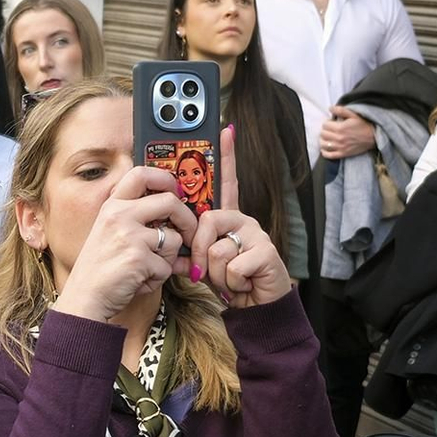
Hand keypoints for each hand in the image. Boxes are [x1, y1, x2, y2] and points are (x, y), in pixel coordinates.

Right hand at [54, 166, 196, 322]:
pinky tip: (140, 281)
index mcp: (112, 206)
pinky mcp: (139, 259)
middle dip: (187, 219)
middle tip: (188, 234)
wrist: (83, 299)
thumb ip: (134, 219)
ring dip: (168, 258)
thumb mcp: (108, 233)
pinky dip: (158, 278)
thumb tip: (175, 213)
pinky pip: (167, 266)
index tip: (176, 192)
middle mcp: (119, 216)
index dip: (165, 179)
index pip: (141, 173)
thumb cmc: (99, 270)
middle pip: (170, 201)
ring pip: (174, 239)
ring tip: (149, 268)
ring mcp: (129, 236)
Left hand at [191, 126, 291, 307]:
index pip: (226, 183)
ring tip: (229, 278)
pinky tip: (242, 283)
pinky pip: (231, 265)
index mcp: (228, 219)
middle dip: (199, 253)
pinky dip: (230, 282)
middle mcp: (243, 220)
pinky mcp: (265, 251)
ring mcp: (256, 234)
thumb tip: (171, 243)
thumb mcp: (204, 262)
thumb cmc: (229, 280)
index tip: (225, 130)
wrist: (258, 306)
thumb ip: (190, 249)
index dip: (226, 157)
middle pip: (206, 223)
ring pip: (216, 250)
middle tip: (206, 271)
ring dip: (216, 274)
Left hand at [319, 106, 375, 160]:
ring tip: (328, 137)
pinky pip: (328, 155)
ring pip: (323, 144)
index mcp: (340, 128)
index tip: (331, 122)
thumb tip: (330, 108)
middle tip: (330, 129)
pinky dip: (324, 152)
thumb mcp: (353, 115)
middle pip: (323, 134)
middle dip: (325, 130)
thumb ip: (341, 110)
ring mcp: (340, 147)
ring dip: (323, 140)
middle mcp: (338, 138)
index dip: (327, 122)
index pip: (324, 125)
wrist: (373, 137)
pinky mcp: (342, 154)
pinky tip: (326, 147)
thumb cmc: (363, 124)